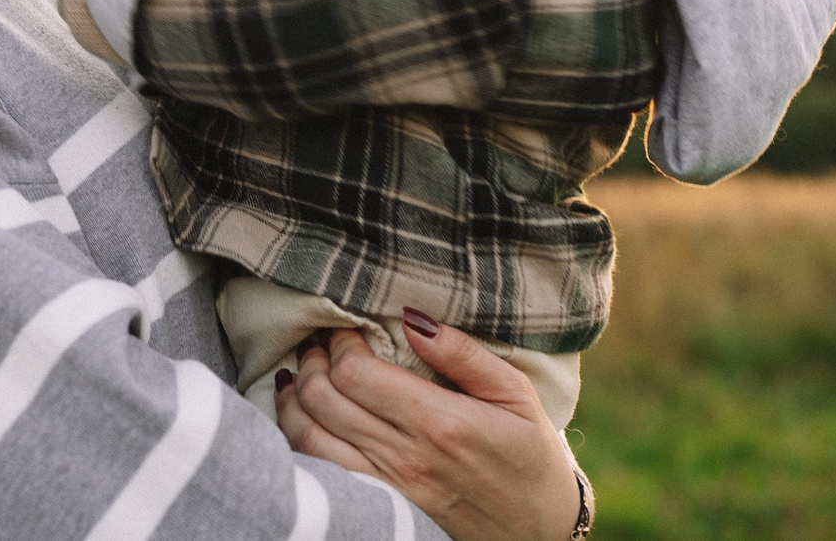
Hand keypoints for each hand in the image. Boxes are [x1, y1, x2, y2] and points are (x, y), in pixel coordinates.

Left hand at [271, 319, 582, 540]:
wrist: (540, 535)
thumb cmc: (531, 458)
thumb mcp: (516, 396)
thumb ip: (463, 354)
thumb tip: (412, 317)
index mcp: (439, 422)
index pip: (355, 372)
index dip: (339, 343)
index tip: (345, 328)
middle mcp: (405, 457)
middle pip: (322, 398)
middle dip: (312, 360)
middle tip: (319, 343)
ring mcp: (387, 488)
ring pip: (307, 436)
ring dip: (294, 398)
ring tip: (302, 373)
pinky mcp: (380, 510)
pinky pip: (320, 471)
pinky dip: (298, 437)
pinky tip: (301, 415)